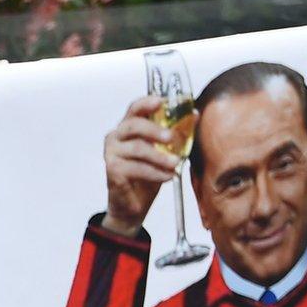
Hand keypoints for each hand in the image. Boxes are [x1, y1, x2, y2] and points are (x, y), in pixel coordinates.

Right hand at [101, 94, 182, 236]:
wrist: (133, 205)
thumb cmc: (147, 175)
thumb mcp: (164, 152)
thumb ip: (177, 133)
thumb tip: (195, 114)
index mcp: (127, 127)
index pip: (134, 108)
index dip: (147, 103)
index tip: (161, 102)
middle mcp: (115, 137)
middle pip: (134, 125)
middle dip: (155, 129)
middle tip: (172, 138)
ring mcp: (111, 153)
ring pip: (138, 148)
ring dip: (160, 156)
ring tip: (175, 163)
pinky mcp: (112, 169)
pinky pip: (136, 168)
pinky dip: (155, 173)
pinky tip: (168, 177)